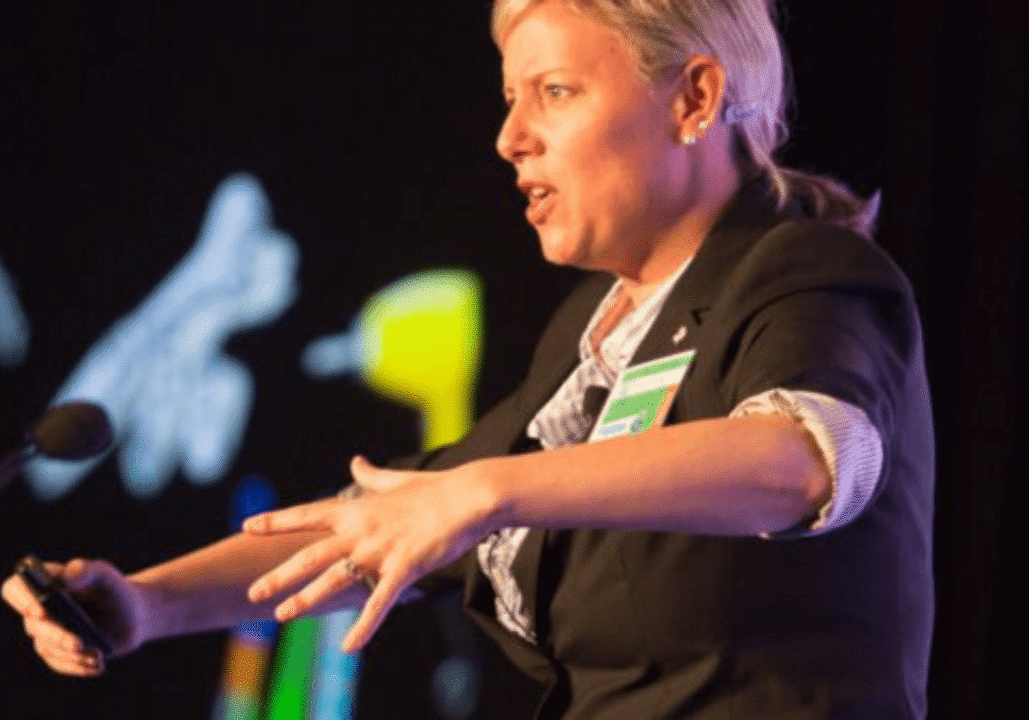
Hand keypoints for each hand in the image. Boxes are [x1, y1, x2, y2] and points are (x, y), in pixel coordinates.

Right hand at [2, 558, 149, 675]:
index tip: (42, 611)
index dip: (22, 599)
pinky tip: (98, 665)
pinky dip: (79, 666)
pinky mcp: (57, 653)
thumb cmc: (114, 591)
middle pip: (34, 625)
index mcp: (45, 583)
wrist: (132, 617)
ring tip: (99, 654)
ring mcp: (46, 633)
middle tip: (79, 643)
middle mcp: (39, 609)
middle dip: (57, 635)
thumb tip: (67, 575)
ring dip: (73, 654)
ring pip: (48, 648)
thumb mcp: (106, 576)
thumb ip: (88, 570)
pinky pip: (61, 664)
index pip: (15, 588)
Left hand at [244, 455, 500, 651]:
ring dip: (306, 599)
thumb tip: (355, 460)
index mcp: (358, 510)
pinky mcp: (403, 568)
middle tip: (253, 593)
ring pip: (334, 578)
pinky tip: (348, 647)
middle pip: (311, 555)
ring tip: (282, 616)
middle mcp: (361, 530)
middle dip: (280, 575)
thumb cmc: (436, 489)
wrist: (468, 496)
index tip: (248, 526)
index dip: (277, 521)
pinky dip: (363, 626)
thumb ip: (372, 476)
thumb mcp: (398, 481)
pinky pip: (379, 602)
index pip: (309, 514)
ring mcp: (380, 550)